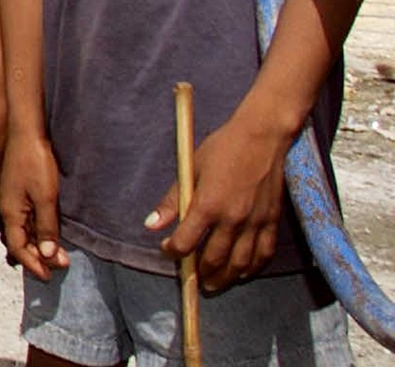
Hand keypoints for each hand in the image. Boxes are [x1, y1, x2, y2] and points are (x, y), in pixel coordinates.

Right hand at [0, 132, 67, 279]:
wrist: (23, 131)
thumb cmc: (34, 162)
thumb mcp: (45, 197)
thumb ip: (46, 227)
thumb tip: (47, 256)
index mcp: (10, 212)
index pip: (19, 248)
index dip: (33, 264)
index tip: (49, 276)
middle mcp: (5, 208)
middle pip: (18, 241)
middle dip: (36, 258)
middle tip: (57, 268)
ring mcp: (9, 199)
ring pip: (20, 230)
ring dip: (36, 245)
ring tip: (54, 254)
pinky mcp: (14, 190)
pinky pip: (21, 219)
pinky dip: (33, 231)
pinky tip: (42, 231)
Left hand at [149, 111, 288, 290]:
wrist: (262, 138)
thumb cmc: (222, 149)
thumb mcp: (191, 170)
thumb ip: (172, 201)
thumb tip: (150, 225)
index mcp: (208, 205)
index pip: (186, 243)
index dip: (173, 252)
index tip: (168, 250)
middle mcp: (232, 219)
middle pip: (214, 260)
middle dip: (201, 274)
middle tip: (194, 279)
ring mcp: (255, 223)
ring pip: (240, 264)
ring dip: (226, 279)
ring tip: (215, 284)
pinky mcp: (272, 221)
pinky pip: (264, 254)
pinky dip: (252, 268)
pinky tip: (243, 272)